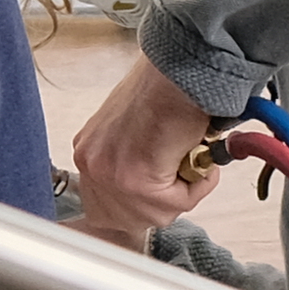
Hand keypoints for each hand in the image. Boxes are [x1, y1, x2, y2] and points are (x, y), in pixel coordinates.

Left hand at [62, 58, 236, 246]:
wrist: (179, 69)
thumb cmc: (167, 85)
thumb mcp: (141, 129)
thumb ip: (141, 161)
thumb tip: (162, 186)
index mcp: (90, 150)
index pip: (103, 207)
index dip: (139, 207)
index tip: (162, 196)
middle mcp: (91, 162)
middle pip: (129, 220)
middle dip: (163, 203)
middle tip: (181, 170)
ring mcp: (109, 173)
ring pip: (157, 214)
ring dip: (185, 189)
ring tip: (189, 153)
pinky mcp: (134, 180)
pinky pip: (177, 204)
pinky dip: (198, 183)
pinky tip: (195, 153)